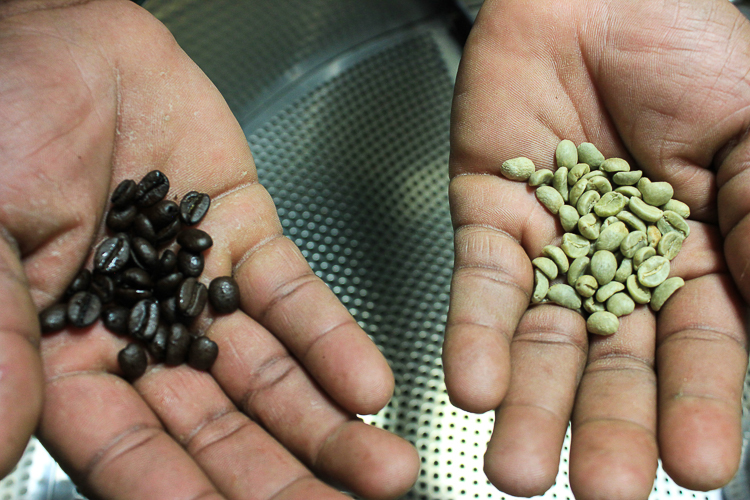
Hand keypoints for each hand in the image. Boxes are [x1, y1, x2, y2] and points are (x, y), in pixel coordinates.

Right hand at [0, 1, 418, 497]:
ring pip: (270, 375)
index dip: (180, 492)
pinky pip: (295, 296)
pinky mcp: (247, 235)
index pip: (129, 448)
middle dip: (280, 478)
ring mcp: (201, 287)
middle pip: (218, 427)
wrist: (58, 37)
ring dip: (326, 424)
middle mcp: (141, 332)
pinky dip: (331, 340)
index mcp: (65, 351)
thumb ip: (0, 337)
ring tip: (382, 471)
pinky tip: (367, 385)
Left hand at [444, 0, 749, 497]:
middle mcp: (618, 268)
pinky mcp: (489, 218)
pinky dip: (476, 335)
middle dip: (606, 426)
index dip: (696, 405)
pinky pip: (481, 286)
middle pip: (613, 364)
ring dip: (529, 405)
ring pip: (540, 340)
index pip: (700, 351)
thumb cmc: (688, 51)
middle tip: (598, 491)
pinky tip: (476, 386)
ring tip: (517, 469)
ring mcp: (551, 247)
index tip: (698, 466)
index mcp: (695, 260)